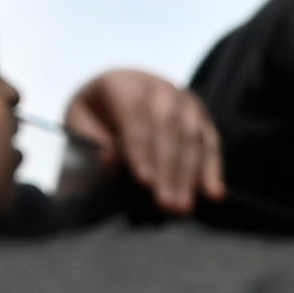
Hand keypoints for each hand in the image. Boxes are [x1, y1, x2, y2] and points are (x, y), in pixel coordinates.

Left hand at [64, 63, 220, 215]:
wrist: (118, 91)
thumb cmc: (94, 115)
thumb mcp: (79, 124)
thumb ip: (89, 141)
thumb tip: (111, 160)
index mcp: (123, 85)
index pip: (136, 116)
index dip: (141, 149)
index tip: (144, 182)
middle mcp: (159, 88)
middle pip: (170, 127)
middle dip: (169, 168)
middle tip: (167, 204)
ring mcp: (184, 100)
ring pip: (193, 136)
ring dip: (191, 174)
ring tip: (184, 207)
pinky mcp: (200, 115)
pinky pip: (210, 141)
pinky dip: (213, 168)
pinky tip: (214, 193)